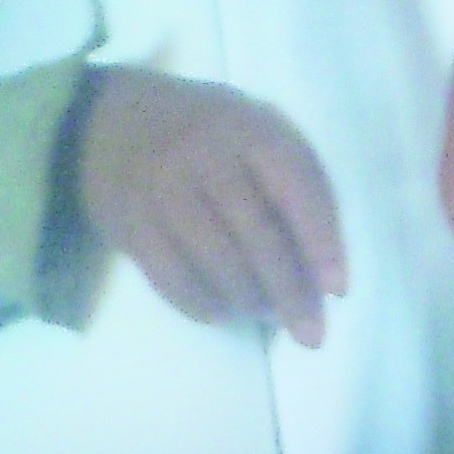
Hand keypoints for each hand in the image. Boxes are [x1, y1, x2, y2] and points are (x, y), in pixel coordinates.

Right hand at [74, 68, 345, 345]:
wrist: (116, 120)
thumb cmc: (217, 136)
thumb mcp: (265, 134)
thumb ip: (300, 186)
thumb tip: (323, 269)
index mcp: (252, 130)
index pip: (295, 190)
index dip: (320, 243)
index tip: (337, 290)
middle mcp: (204, 157)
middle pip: (255, 234)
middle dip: (288, 290)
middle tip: (309, 333)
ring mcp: (161, 189)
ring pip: (212, 258)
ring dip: (247, 299)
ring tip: (268, 315)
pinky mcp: (128, 221)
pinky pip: (167, 273)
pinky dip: (198, 302)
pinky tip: (221, 314)